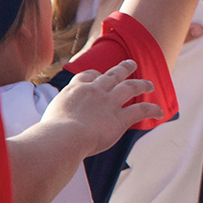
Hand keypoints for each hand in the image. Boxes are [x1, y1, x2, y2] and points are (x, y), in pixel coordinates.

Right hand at [41, 59, 164, 155]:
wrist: (62, 138)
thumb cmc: (48, 134)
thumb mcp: (46, 120)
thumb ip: (51, 120)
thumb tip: (42, 134)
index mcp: (74, 90)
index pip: (87, 76)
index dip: (95, 75)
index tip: (99, 75)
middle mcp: (94, 91)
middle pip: (112, 75)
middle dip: (123, 68)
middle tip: (131, 64)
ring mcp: (108, 103)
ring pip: (130, 87)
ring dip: (142, 84)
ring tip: (149, 84)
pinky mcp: (120, 118)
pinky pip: (140, 110)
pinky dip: (152, 110)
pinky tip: (160, 112)